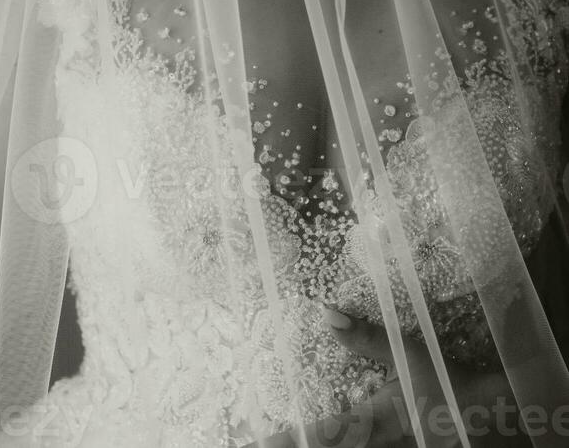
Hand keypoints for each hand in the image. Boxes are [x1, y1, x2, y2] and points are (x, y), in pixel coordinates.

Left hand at [245, 307, 530, 447]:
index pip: (325, 434)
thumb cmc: (449, 383)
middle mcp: (378, 443)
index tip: (263, 439)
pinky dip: (341, 442)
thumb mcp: (409, 355)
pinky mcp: (400, 447)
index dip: (293, 438)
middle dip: (298, 447)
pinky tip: (331, 437)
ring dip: (319, 442)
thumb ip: (368, 338)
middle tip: (259, 444)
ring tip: (283, 441)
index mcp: (375, 422)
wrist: (490, 413)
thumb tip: (327, 315)